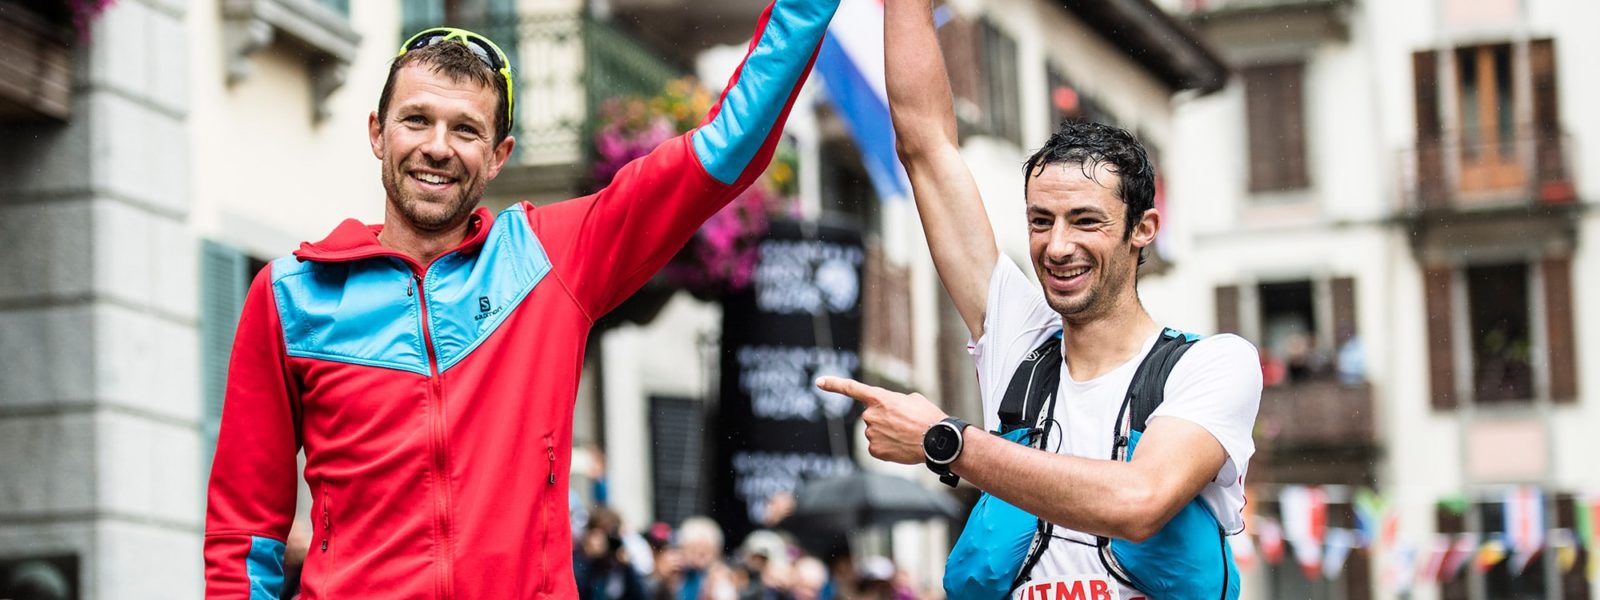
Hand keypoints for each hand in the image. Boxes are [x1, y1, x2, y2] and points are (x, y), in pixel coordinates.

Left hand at [815, 376, 946, 464]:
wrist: (936, 441)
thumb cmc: (928, 417)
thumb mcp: (912, 400)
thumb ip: (894, 402)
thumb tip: (890, 411)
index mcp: (879, 398)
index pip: (851, 388)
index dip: (833, 384)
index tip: (818, 382)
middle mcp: (870, 415)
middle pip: (872, 417)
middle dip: (885, 420)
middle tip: (904, 424)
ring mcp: (870, 434)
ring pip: (875, 433)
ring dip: (888, 434)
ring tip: (906, 435)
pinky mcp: (874, 451)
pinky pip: (877, 448)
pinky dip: (888, 448)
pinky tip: (901, 446)